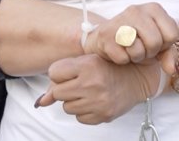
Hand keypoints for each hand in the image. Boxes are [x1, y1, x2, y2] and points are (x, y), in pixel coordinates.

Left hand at [36, 55, 159, 124]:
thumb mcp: (86, 62)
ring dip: (74, 101)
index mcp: (87, 65)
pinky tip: (95, 101)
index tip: (70, 73)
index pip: (54, 73)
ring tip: (89, 92)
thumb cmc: (109, 67)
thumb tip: (41, 101)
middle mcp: (92, 84)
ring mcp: (98, 102)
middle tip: (79, 83)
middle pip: (58, 92)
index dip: (60, 73)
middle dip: (65, 88)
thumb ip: (61, 77)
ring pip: (67, 107)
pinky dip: (84, 111)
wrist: (137, 78)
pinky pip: (79, 118)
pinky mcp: (102, 116)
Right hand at [85, 2, 178, 64]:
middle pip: (155, 42)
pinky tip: (120, 51)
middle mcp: (136, 10)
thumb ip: (170, 55)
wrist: (110, 40)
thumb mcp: (159, 45)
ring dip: (137, 56)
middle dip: (151, 52)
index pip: (172, 34)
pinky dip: (123, 60)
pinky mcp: (105, 34)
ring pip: (138, 50)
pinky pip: (122, 58)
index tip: (156, 42)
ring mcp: (119, 20)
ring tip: (132, 49)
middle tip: (143, 48)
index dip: (165, 45)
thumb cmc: (139, 41)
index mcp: (154, 8)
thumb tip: (171, 69)